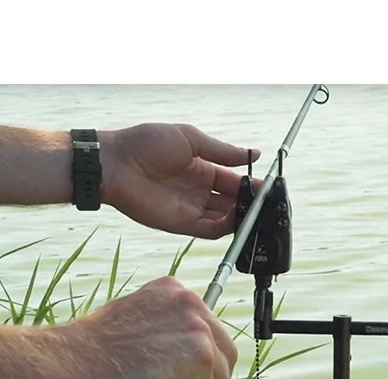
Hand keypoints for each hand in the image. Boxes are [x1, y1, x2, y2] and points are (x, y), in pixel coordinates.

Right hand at [64, 276, 238, 378]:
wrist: (66, 366)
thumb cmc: (91, 354)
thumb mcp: (137, 323)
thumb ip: (169, 332)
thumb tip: (193, 360)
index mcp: (175, 291)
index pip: (212, 333)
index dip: (200, 364)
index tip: (181, 378)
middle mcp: (190, 303)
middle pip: (226, 357)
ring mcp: (197, 330)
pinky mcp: (198, 360)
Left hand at [100, 123, 259, 238]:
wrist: (115, 163)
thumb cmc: (147, 143)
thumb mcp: (191, 139)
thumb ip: (222, 151)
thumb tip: (254, 153)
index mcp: (204, 169)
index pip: (236, 181)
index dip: (253, 184)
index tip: (271, 186)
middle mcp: (200, 191)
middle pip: (234, 202)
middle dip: (253, 203)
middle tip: (271, 203)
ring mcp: (192, 209)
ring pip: (226, 218)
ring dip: (243, 216)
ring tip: (259, 212)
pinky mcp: (182, 224)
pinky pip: (211, 230)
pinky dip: (227, 228)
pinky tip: (237, 219)